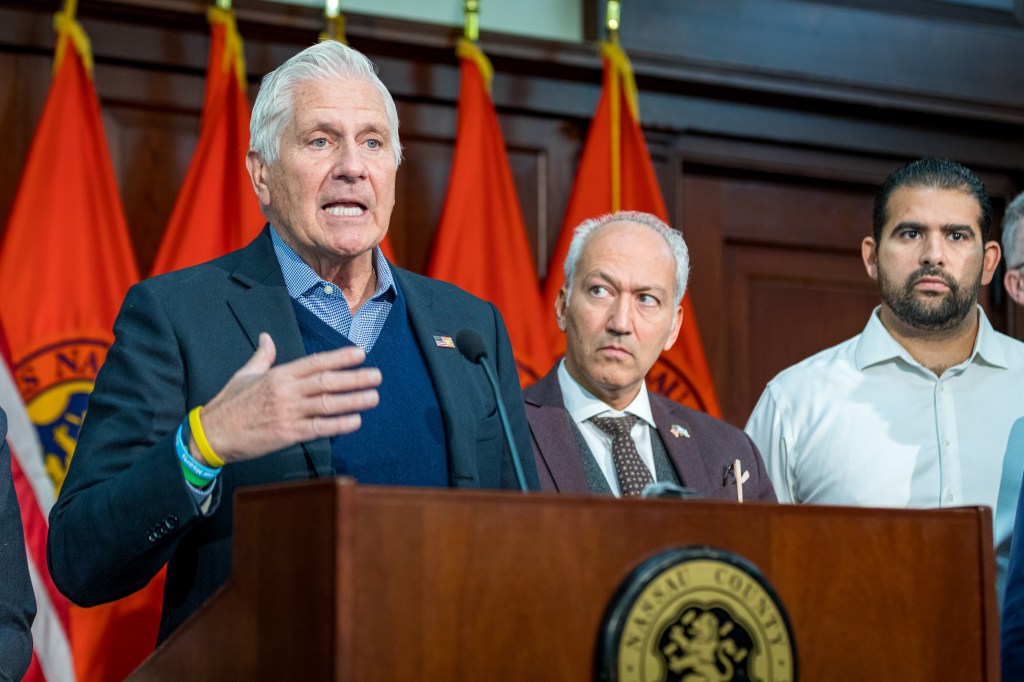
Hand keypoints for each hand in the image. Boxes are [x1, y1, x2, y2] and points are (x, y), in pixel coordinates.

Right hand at [190, 333, 380, 463]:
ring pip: (327, 404)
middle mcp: (286, 391)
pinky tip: (355, 421)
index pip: (315, 362)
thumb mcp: (244, 374)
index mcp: (278, 374)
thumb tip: (266, 337)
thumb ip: (262, 356)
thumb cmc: (229, 403)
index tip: (359, 354)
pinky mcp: (288, 433)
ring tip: (373, 397)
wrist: (212, 434)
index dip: (339, 358)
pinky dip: (339, 425)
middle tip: (377, 376)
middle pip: (327, 382)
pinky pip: (319, 428)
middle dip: (355, 378)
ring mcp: (288, 412)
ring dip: (353, 400)